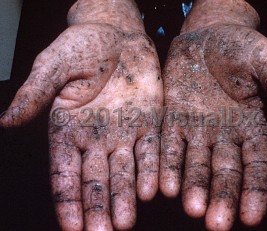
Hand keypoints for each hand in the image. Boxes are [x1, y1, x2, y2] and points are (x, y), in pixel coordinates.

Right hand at [0, 1, 162, 229]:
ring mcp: (123, 132)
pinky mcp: (148, 122)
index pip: (65, 172)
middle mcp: (96, 137)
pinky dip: (151, 170)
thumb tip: (7, 121)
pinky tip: (152, 191)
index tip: (71, 228)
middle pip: (95, 180)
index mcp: (68, 129)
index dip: (67, 199)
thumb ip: (35, 93)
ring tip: (126, 222)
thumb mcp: (53, 65)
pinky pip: (150, 150)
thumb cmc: (81, 45)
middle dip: (98, 208)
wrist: (117, 33)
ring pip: (124, 172)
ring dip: (125, 198)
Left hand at [159, 0, 266, 229]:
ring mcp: (196, 129)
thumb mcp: (263, 57)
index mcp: (251, 123)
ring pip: (195, 163)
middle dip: (221, 196)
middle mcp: (224, 134)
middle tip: (216, 223)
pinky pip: (169, 145)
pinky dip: (167, 165)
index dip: (255, 190)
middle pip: (225, 171)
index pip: (257, 163)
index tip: (251, 216)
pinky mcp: (172, 119)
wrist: (205, 36)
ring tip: (190, 207)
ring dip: (192, 186)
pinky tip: (164, 185)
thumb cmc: (238, 45)